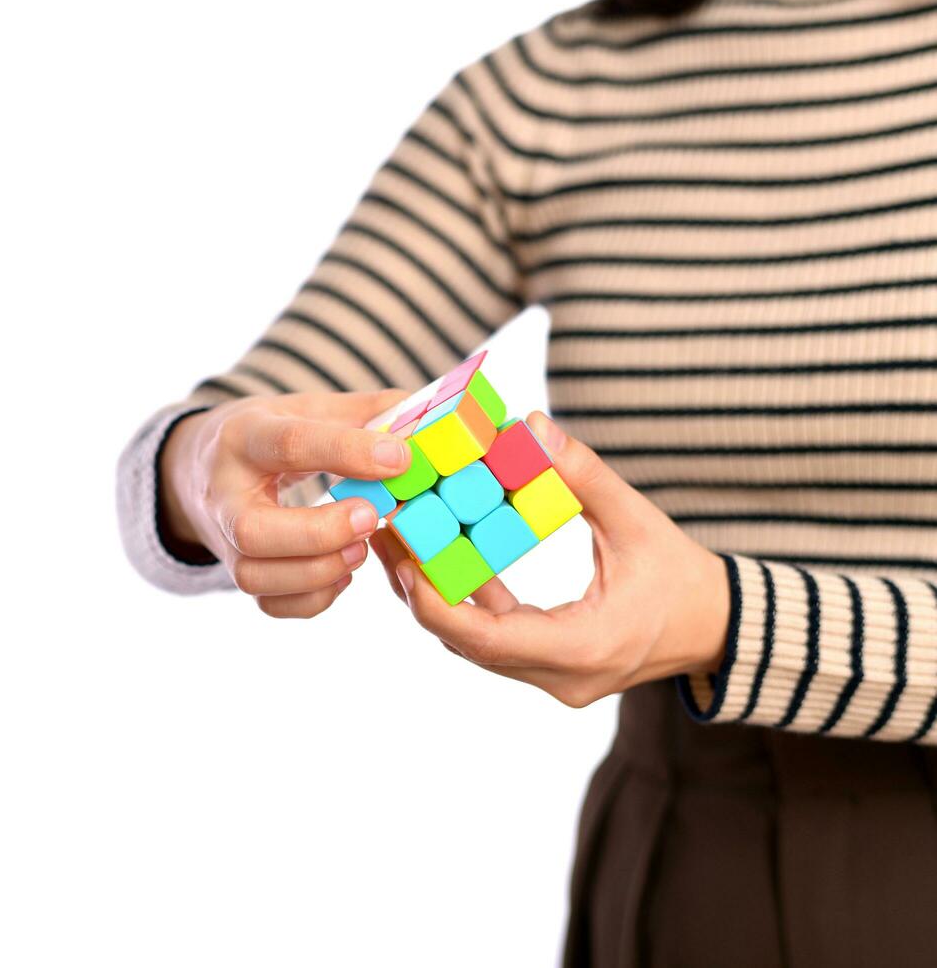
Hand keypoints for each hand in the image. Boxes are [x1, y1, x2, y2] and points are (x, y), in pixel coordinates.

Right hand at [160, 389, 410, 617]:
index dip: (346, 452)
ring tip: (361, 549)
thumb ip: (364, 414)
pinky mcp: (235, 573)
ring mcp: (224, 541)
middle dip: (320, 533)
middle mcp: (223, 494)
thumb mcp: (307, 408)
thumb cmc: (270, 435)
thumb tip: (426, 423)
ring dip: (320, 570)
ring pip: (257, 576)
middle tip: (372, 518)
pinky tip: (342, 570)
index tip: (399, 460)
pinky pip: (271, 603)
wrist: (202, 468)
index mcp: (244, 437)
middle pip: (253, 530)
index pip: (288, 444)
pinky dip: (315, 596)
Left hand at [370, 412, 728, 706]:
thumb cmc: (685, 576)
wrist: (720, 628)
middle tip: (385, 535)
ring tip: (401, 538)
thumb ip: (585, 475)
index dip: (438, 605)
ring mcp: (553, 678)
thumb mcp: (638, 521)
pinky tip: (444, 551)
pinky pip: (493, 638)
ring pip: (474, 643)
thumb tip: (533, 427)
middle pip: (467, 643)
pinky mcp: (549, 666)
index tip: (404, 562)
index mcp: (584, 649)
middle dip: (420, 590)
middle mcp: (560, 677)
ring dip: (437, 594)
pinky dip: (467, 599)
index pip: (489, 641)